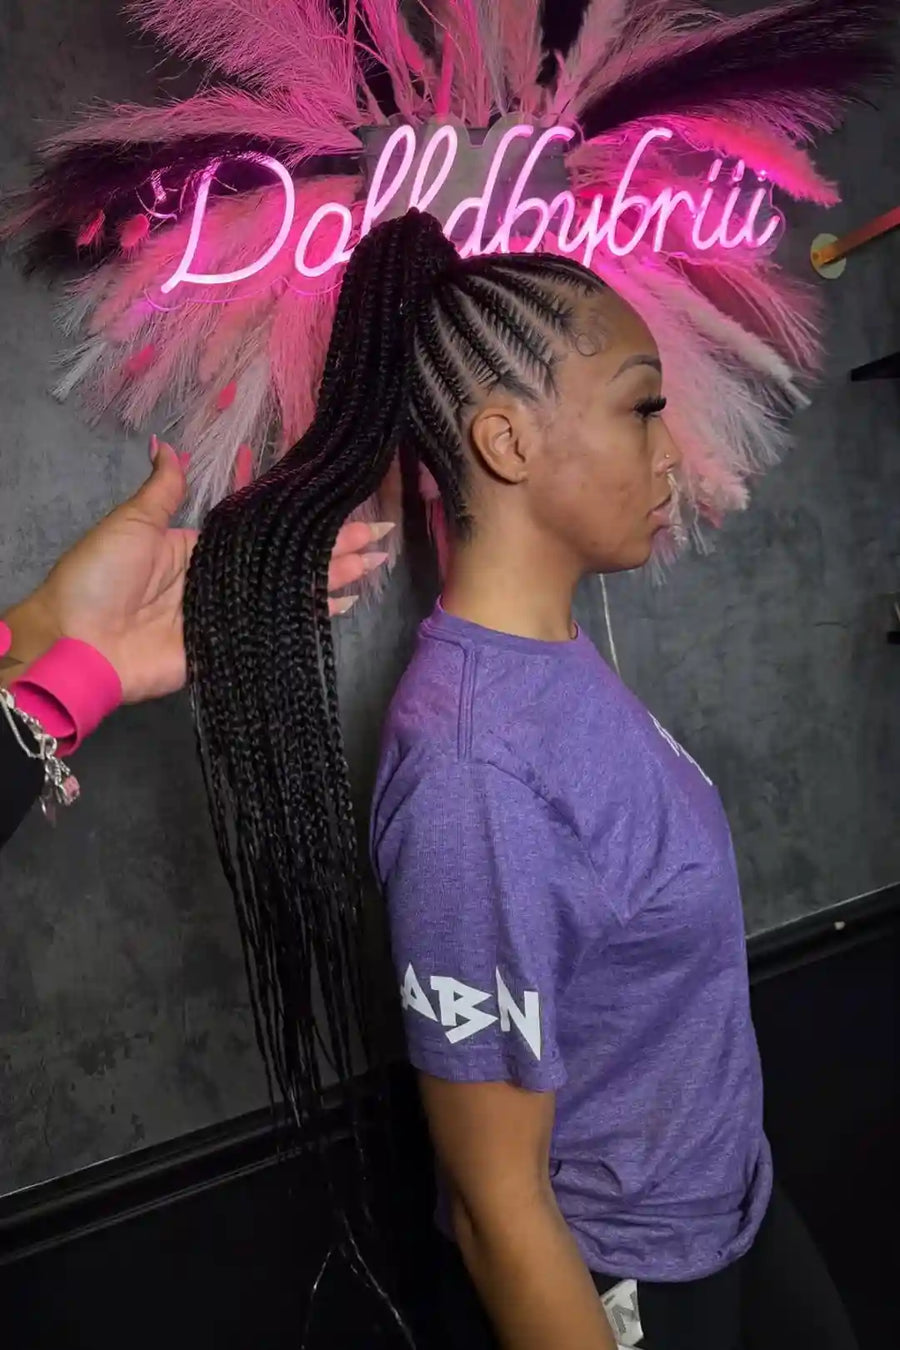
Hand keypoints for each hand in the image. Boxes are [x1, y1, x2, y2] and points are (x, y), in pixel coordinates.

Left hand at [2, 440, 393, 703]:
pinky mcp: (229, 647)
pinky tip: (342, 608)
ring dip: (333, 580)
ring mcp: (230, 614)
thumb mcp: (131, 523)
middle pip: (290, 561)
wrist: (75, 641)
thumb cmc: (98, 576)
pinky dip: (310, 619)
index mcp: (203, 547)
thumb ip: (163, 491)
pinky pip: (278, 628)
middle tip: (381, 538)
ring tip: (376, 566)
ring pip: (292, 592)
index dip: (303, 520)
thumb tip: (167, 445)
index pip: (267, 528)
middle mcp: (224, 578)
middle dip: (336, 549)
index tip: (343, 508)